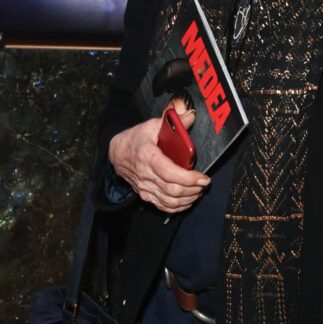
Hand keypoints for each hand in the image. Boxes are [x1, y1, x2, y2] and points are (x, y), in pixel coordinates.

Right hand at [108, 99, 209, 213]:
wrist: (117, 152)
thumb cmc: (136, 138)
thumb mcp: (152, 125)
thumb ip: (173, 121)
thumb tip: (191, 116)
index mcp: (148, 157)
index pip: (170, 173)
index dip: (189, 178)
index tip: (203, 177)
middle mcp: (145, 175)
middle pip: (172, 190)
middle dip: (192, 189)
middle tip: (204, 184)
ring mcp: (144, 187)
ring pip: (168, 201)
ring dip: (187, 199)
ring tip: (199, 191)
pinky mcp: (144, 194)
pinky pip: (162, 206)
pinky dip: (177, 207)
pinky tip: (187, 201)